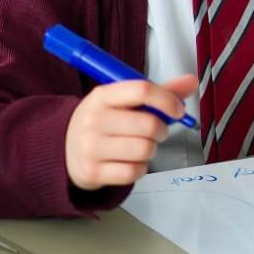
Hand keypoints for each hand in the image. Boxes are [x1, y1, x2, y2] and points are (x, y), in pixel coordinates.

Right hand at [65, 75, 196, 190]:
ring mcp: (90, 147)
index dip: (167, 100)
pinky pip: (134, 172)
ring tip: (140, 146)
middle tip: (155, 132)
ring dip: (151, 150)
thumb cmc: (103, 121)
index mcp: (103, 96)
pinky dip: (140, 169)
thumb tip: (191, 81)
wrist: (62, 149)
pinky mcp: (91, 172)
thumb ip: (159, 91)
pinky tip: (129, 162)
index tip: (178, 110)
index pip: (142, 90)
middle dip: (161, 130)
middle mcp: (94, 120)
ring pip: (145, 150)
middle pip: (149, 124)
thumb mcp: (123, 101)